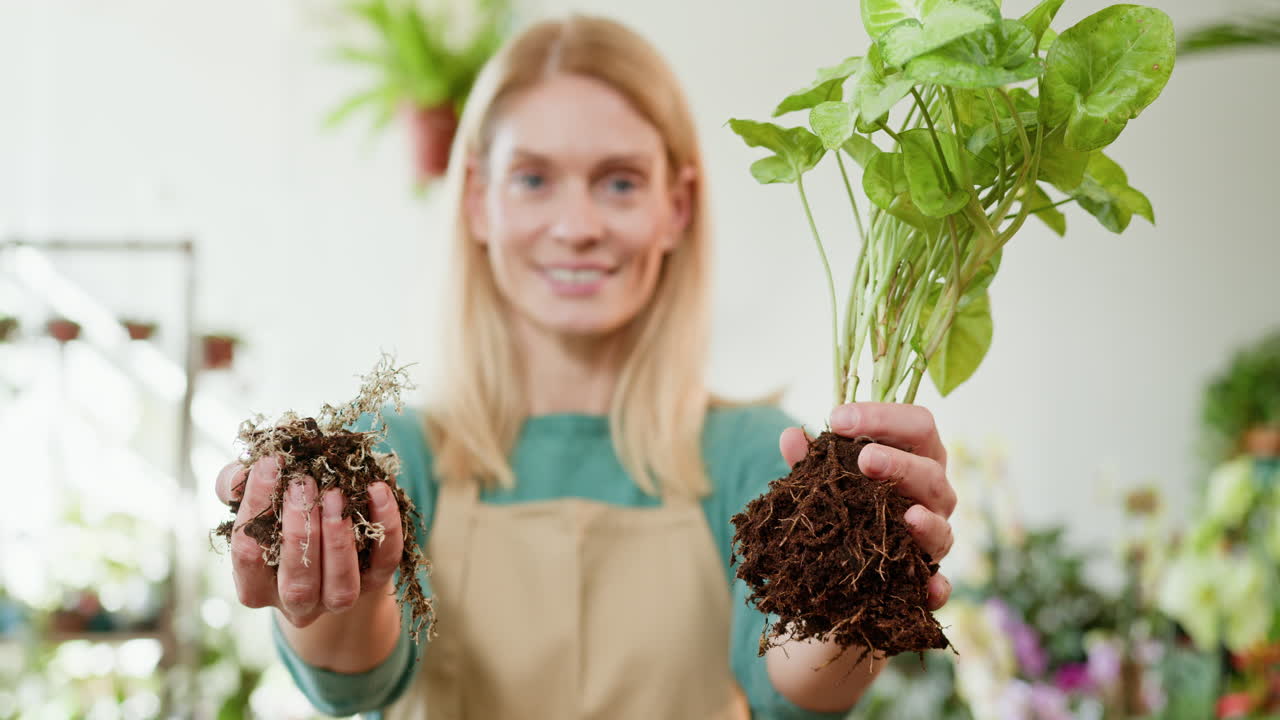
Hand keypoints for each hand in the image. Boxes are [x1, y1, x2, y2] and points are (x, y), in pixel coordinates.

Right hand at [214, 455, 404, 626]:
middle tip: (303, 482)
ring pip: (341, 586)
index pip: (248, 555)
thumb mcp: (258, 500)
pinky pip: (385, 560)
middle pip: (297, 582)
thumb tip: (240, 475)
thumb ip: (238, 485)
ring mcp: (338, 599)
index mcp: (257, 587)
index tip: (270, 463)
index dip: (256, 507)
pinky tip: (376, 490)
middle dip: (300, 530)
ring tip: (336, 493)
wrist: (333, 544)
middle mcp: (296, 603)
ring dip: (338, 538)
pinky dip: (385, 526)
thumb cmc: (283, 518)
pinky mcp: (377, 582)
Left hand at [779, 403, 955, 609]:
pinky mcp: (928, 578)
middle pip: (932, 472)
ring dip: (926, 521)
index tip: (838, 419)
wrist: (853, 562)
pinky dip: (937, 587)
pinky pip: (939, 586)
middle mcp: (933, 493)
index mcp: (917, 456)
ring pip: (941, 526)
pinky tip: (929, 588)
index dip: (883, 416)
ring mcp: (935, 535)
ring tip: (908, 516)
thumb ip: (815, 460)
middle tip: (865, 459)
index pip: (917, 425)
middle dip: (901, 463)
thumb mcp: (830, 478)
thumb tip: (790, 436)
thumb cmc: (850, 501)